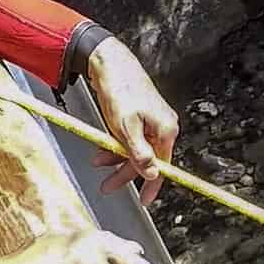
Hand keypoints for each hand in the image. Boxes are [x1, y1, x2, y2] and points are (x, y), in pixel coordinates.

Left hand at [85, 37, 178, 204]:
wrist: (110, 64)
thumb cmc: (120, 91)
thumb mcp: (126, 128)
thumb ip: (139, 153)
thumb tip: (153, 174)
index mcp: (165, 129)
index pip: (163, 165)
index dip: (153, 184)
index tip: (145, 200)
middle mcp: (162, 126)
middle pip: (147, 159)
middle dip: (125, 173)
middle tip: (107, 186)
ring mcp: (151, 121)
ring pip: (136, 149)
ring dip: (116, 158)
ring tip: (98, 162)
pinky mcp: (140, 116)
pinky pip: (130, 138)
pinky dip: (116, 145)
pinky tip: (103, 147)